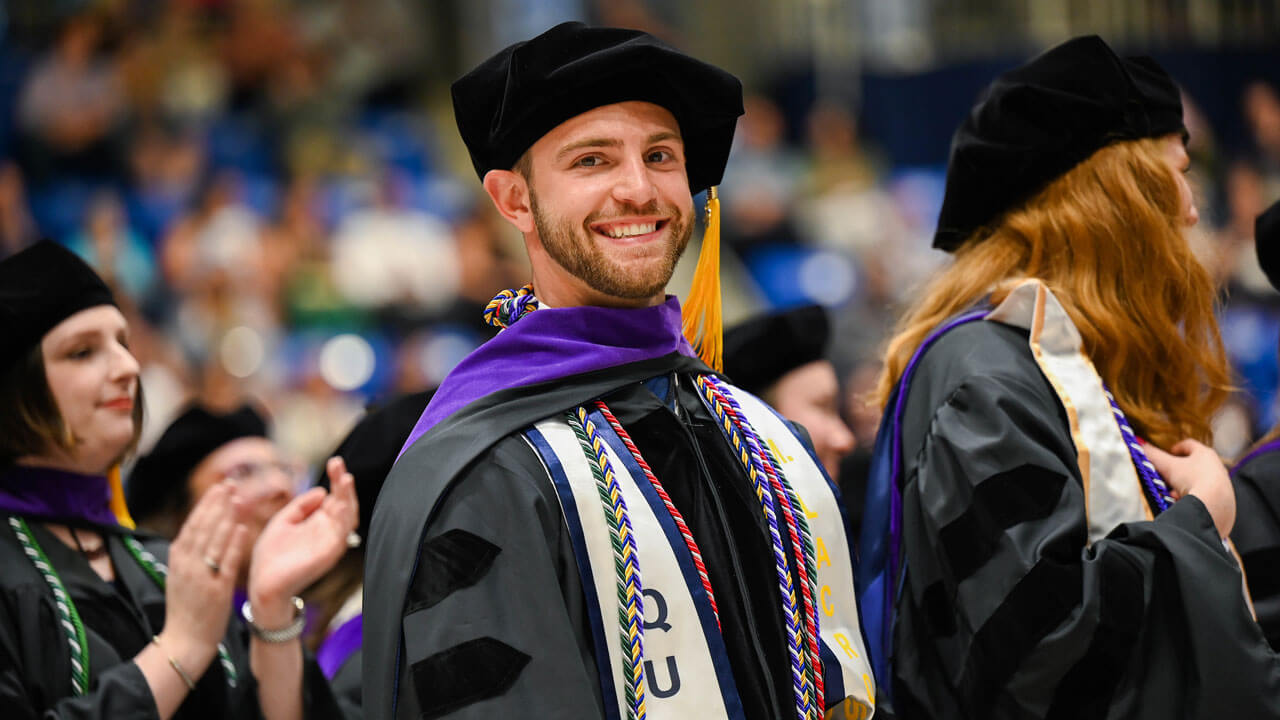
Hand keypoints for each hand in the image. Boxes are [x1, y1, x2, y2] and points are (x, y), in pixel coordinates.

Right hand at [160, 483, 248, 661]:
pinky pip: (227, 563)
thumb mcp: (180, 574)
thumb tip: (202, 526)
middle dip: (218, 502)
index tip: (221, 486)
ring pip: (215, 540)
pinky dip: (234, 544)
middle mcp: (187, 564)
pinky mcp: (216, 590)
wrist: (184, 641)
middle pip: (204, 526)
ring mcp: (201, 577)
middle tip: (232, 483)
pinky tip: (242, 528)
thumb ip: (191, 552)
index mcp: (178, 558)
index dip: (208, 503)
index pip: (194, 523)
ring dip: (228, 516)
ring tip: (240, 497)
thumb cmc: (186, 607)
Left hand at [247, 457, 357, 623]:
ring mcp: (330, 543)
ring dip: (348, 498)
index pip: (335, 497)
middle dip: (344, 484)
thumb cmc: (272, 556)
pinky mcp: (327, 555)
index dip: (336, 479)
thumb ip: (301, 505)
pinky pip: (340, 535)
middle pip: (345, 504)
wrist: (262, 584)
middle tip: (339, 464)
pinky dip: (343, 519)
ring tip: (345, 479)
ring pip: (348, 517)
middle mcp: (328, 532)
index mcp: (319, 523)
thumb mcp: (283, 521)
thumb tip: (321, 490)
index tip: (334, 462)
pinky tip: (340, 503)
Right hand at [1145, 439, 1234, 537]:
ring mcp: (1224, 485)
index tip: (1167, 453)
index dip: (1176, 448)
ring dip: (1185, 486)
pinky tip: (1184, 504)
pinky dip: (1193, 498)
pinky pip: (1206, 497)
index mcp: (1206, 454)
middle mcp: (1218, 467)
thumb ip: (1153, 455)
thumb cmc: (1192, 480)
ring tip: (1173, 493)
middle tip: (1167, 476)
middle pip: (1195, 465)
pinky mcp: (1225, 502)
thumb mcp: (1167, 466)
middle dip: (1179, 471)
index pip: (1189, 445)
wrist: (1213, 506)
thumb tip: (1139, 445)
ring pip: (1200, 482)